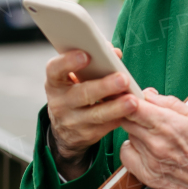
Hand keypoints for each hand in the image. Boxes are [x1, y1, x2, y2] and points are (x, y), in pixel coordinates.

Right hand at [44, 48, 136, 180]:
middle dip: (104, 86)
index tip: (86, 55)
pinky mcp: (86, 135)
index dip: (68, 62)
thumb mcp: (74, 78)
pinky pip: (106, 126)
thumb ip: (92, 62)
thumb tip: (114, 53)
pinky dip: (120, 118)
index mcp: (54, 82)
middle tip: (123, 79)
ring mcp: (71, 121)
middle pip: (82, 93)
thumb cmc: (74, 92)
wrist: (64, 129)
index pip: (55, 69)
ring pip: (96, 114)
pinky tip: (132, 112)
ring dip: (116, 107)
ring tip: (132, 100)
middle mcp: (59, 102)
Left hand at [120, 90, 187, 188]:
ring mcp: (151, 162)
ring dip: (136, 131)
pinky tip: (145, 148)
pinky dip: (132, 149)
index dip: (128, 98)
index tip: (130, 95)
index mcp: (170, 125)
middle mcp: (157, 144)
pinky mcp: (149, 178)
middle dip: (133, 113)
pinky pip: (127, 156)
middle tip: (146, 113)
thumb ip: (170, 103)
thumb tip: (150, 95)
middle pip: (126, 120)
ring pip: (128, 136)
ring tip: (154, 133)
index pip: (133, 106)